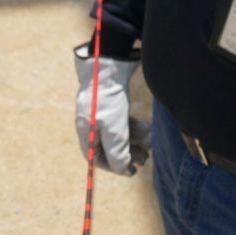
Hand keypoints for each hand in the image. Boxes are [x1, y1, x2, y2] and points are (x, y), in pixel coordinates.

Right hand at [74, 44, 147, 174]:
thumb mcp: (114, 129)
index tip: (130, 171)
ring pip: (119, 133)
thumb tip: (121, 169)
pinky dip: (135, 126)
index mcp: (86, 130)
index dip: (113, 166)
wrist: (111, 64)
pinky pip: (124, 120)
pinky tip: (147, 129)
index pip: (95, 157)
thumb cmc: (109, 98)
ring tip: (149, 142)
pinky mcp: (114, 101)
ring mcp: (103, 111)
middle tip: (145, 159)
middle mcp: (92, 122)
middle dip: (128, 153)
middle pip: (109, 145)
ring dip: (135, 140)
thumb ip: (116, 151)